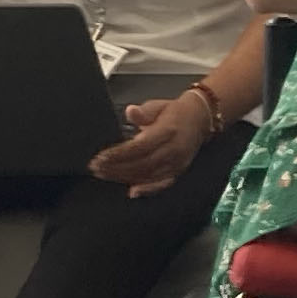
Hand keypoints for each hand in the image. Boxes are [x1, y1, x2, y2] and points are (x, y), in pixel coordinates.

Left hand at [90, 93, 210, 195]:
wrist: (200, 118)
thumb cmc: (174, 112)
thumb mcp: (158, 106)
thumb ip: (143, 111)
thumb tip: (131, 111)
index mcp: (167, 131)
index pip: (140, 147)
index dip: (119, 154)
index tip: (101, 157)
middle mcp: (173, 149)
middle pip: (142, 164)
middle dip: (117, 168)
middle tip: (97, 169)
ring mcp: (177, 162)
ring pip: (149, 175)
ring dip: (125, 178)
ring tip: (105, 176)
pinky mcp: (179, 170)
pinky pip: (162, 183)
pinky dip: (147, 189)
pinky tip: (133, 192)